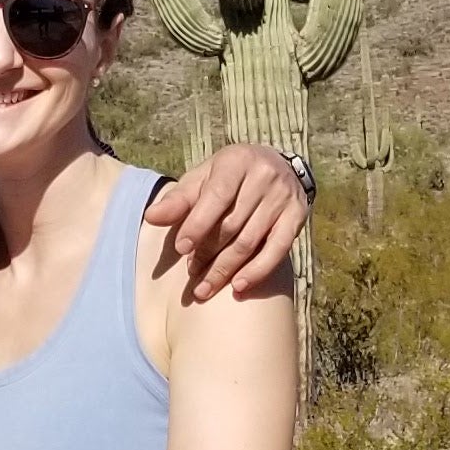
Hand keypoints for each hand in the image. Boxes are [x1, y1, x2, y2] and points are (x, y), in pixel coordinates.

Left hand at [148, 143, 306, 298]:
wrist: (276, 165)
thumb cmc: (229, 176)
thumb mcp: (202, 179)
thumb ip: (178, 199)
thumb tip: (151, 217)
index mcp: (237, 161)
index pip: (216, 197)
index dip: (198, 224)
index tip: (182, 249)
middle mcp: (264, 176)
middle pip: (232, 224)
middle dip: (208, 253)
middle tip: (191, 275)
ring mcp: (284, 197)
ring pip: (251, 241)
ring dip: (226, 269)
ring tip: (205, 288)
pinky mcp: (298, 216)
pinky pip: (278, 250)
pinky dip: (257, 271)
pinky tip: (239, 287)